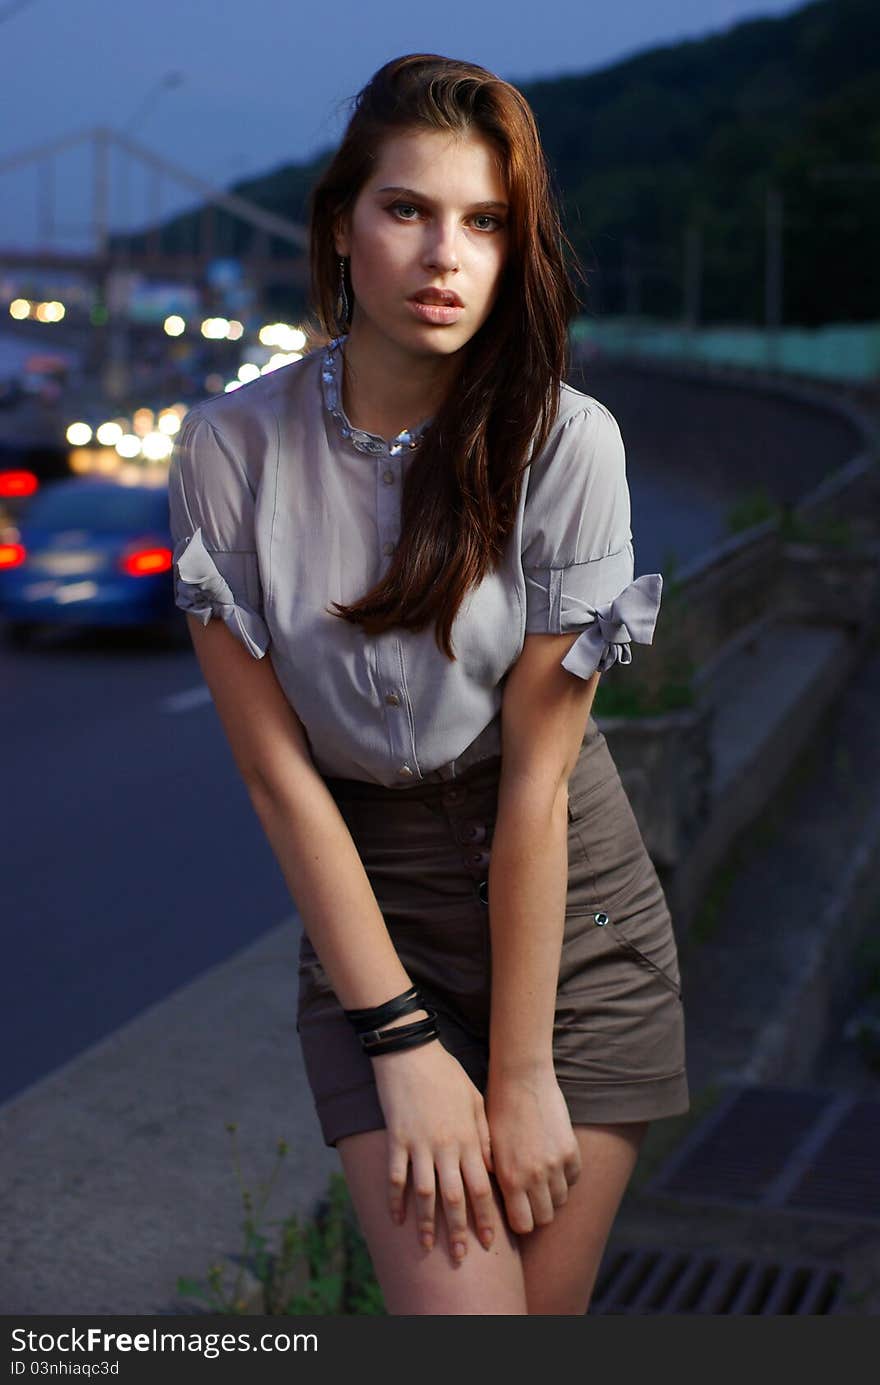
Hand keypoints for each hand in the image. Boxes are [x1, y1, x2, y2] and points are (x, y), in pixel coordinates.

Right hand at [370, 1036, 495, 1262]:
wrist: (411, 1053)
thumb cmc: (447, 1074)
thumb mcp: (475, 1100)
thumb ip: (485, 1136)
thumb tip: (492, 1169)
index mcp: (468, 1139)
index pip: (481, 1187)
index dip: (486, 1217)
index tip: (491, 1242)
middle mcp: (445, 1147)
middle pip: (454, 1198)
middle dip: (459, 1231)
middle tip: (461, 1258)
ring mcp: (418, 1145)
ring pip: (424, 1194)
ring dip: (427, 1224)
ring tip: (429, 1248)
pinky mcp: (396, 1140)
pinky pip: (395, 1176)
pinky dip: (395, 1200)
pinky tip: (396, 1220)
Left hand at [485, 1065, 581, 1234]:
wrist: (520, 1080)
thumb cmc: (497, 1112)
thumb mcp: (489, 1148)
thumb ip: (498, 1178)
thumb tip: (500, 1204)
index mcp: (510, 1178)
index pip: (523, 1225)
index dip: (520, 1220)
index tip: (517, 1210)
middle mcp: (535, 1176)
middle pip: (545, 1217)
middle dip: (537, 1211)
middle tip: (530, 1197)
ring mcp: (556, 1164)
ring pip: (561, 1199)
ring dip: (552, 1193)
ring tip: (541, 1177)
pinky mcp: (571, 1150)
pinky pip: (574, 1177)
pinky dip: (566, 1175)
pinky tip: (553, 1161)